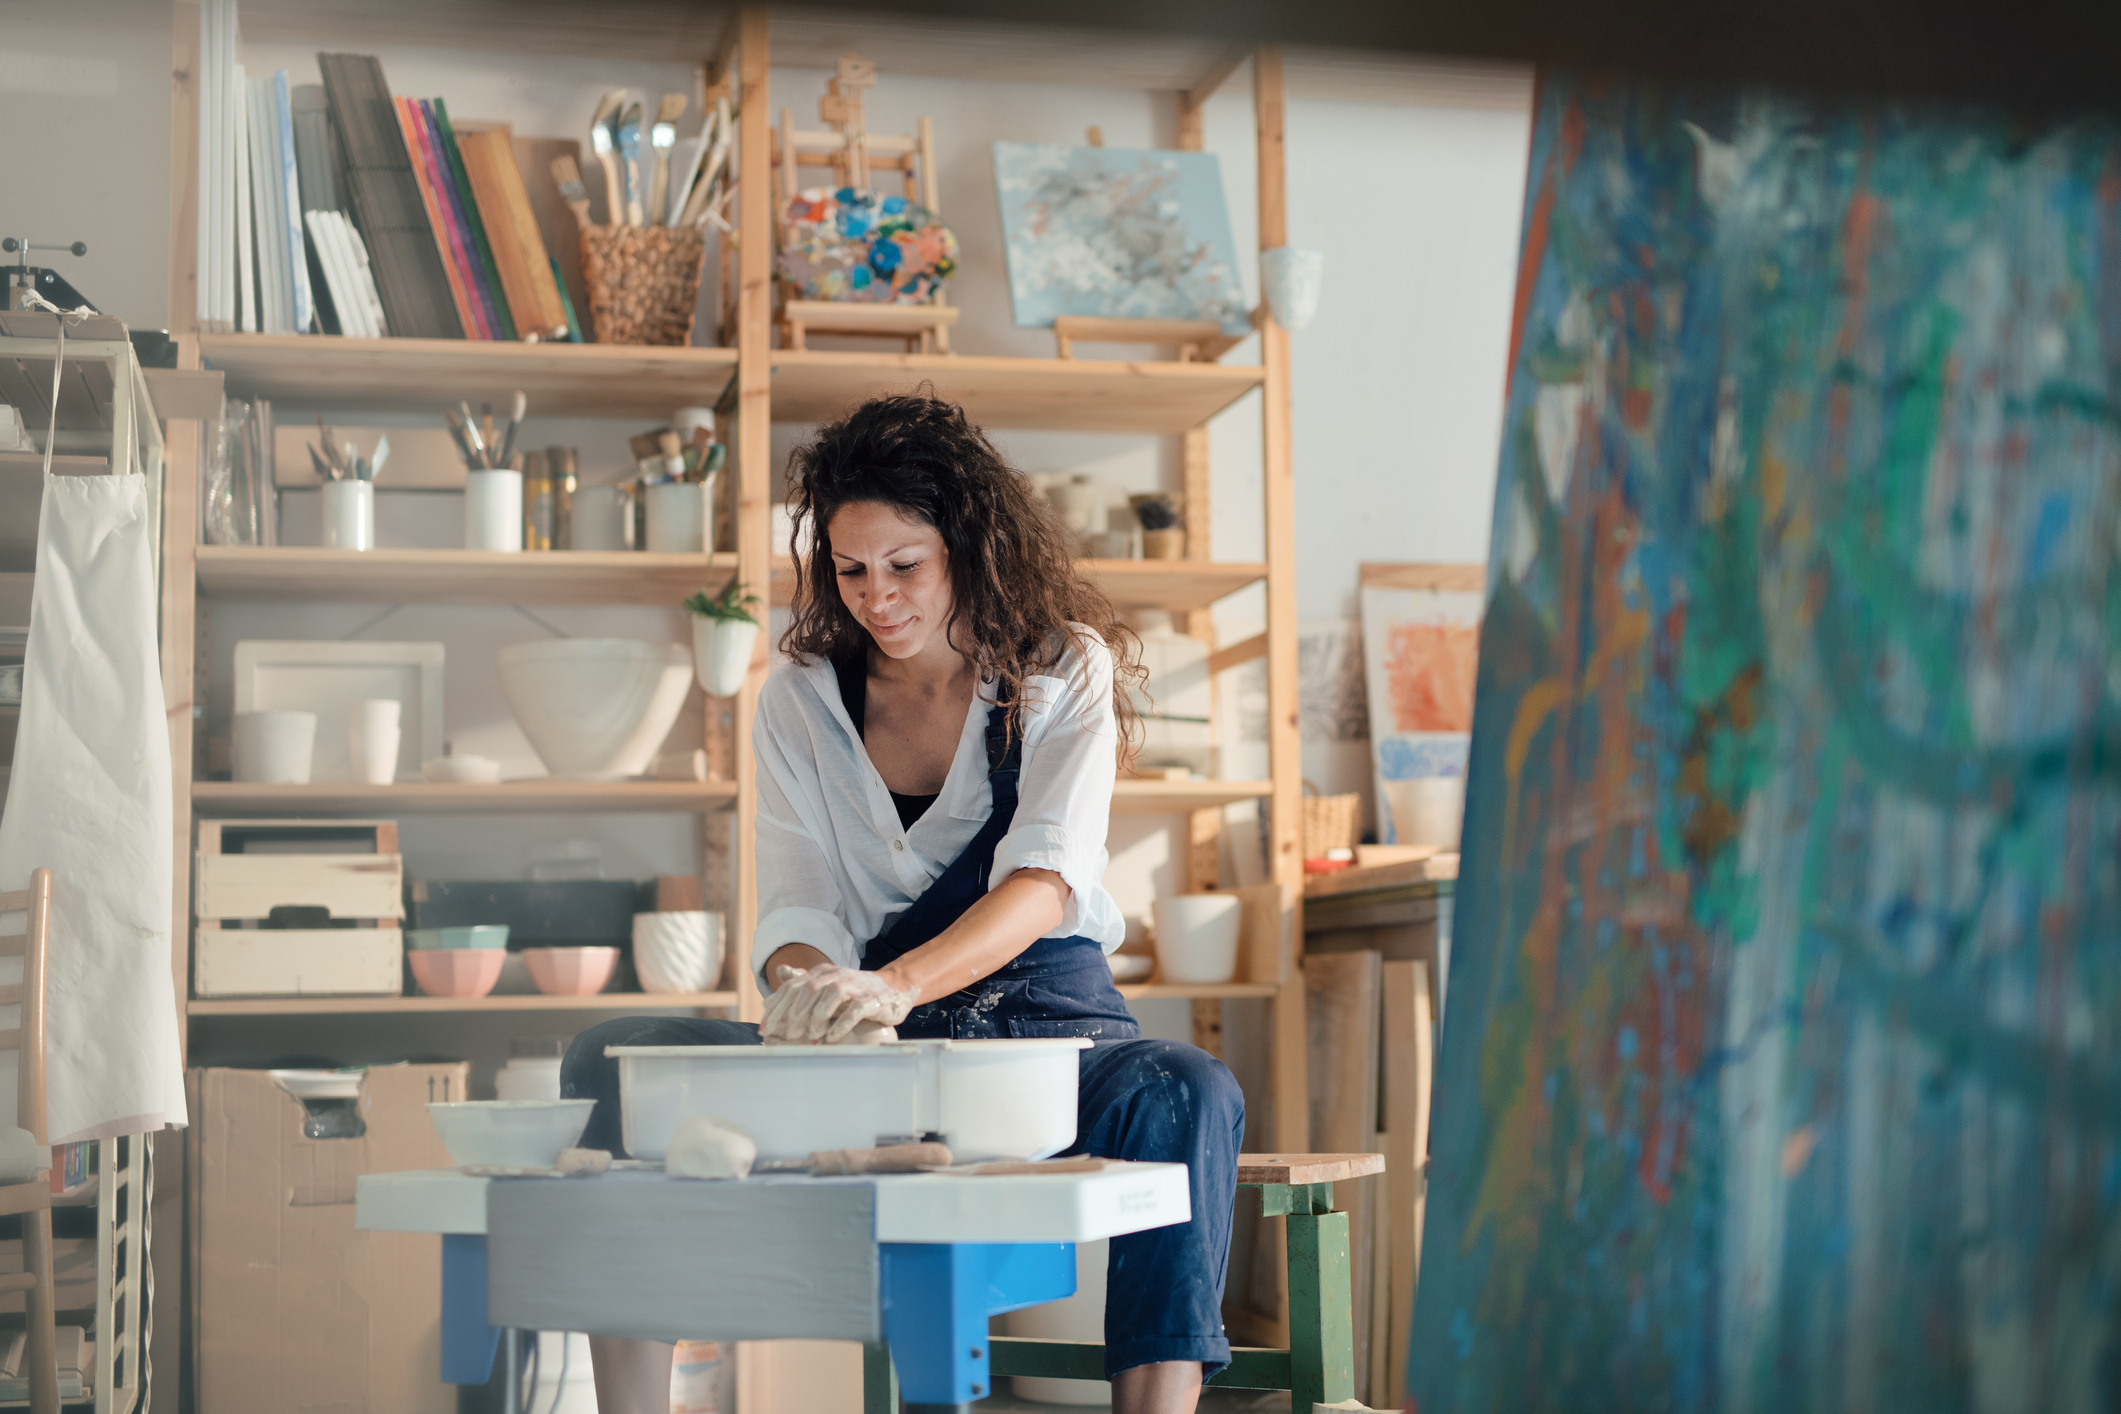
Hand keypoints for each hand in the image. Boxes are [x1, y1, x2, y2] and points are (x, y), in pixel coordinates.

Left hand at [761, 964, 916, 1043]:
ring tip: (811, 1038)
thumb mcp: (827, 985)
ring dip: (817, 1018)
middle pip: (808, 989)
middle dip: (793, 1014)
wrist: (894, 989)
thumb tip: (775, 983)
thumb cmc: (855, 992)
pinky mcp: (872, 1000)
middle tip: (787, 1035)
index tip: (764, 1028)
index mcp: (822, 973)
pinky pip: (855, 1010)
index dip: (776, 1007)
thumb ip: (802, 984)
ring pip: (830, 996)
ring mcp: (855, 986)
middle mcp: (836, 976)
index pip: (793, 986)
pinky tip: (832, 1037)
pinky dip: (841, 1024)